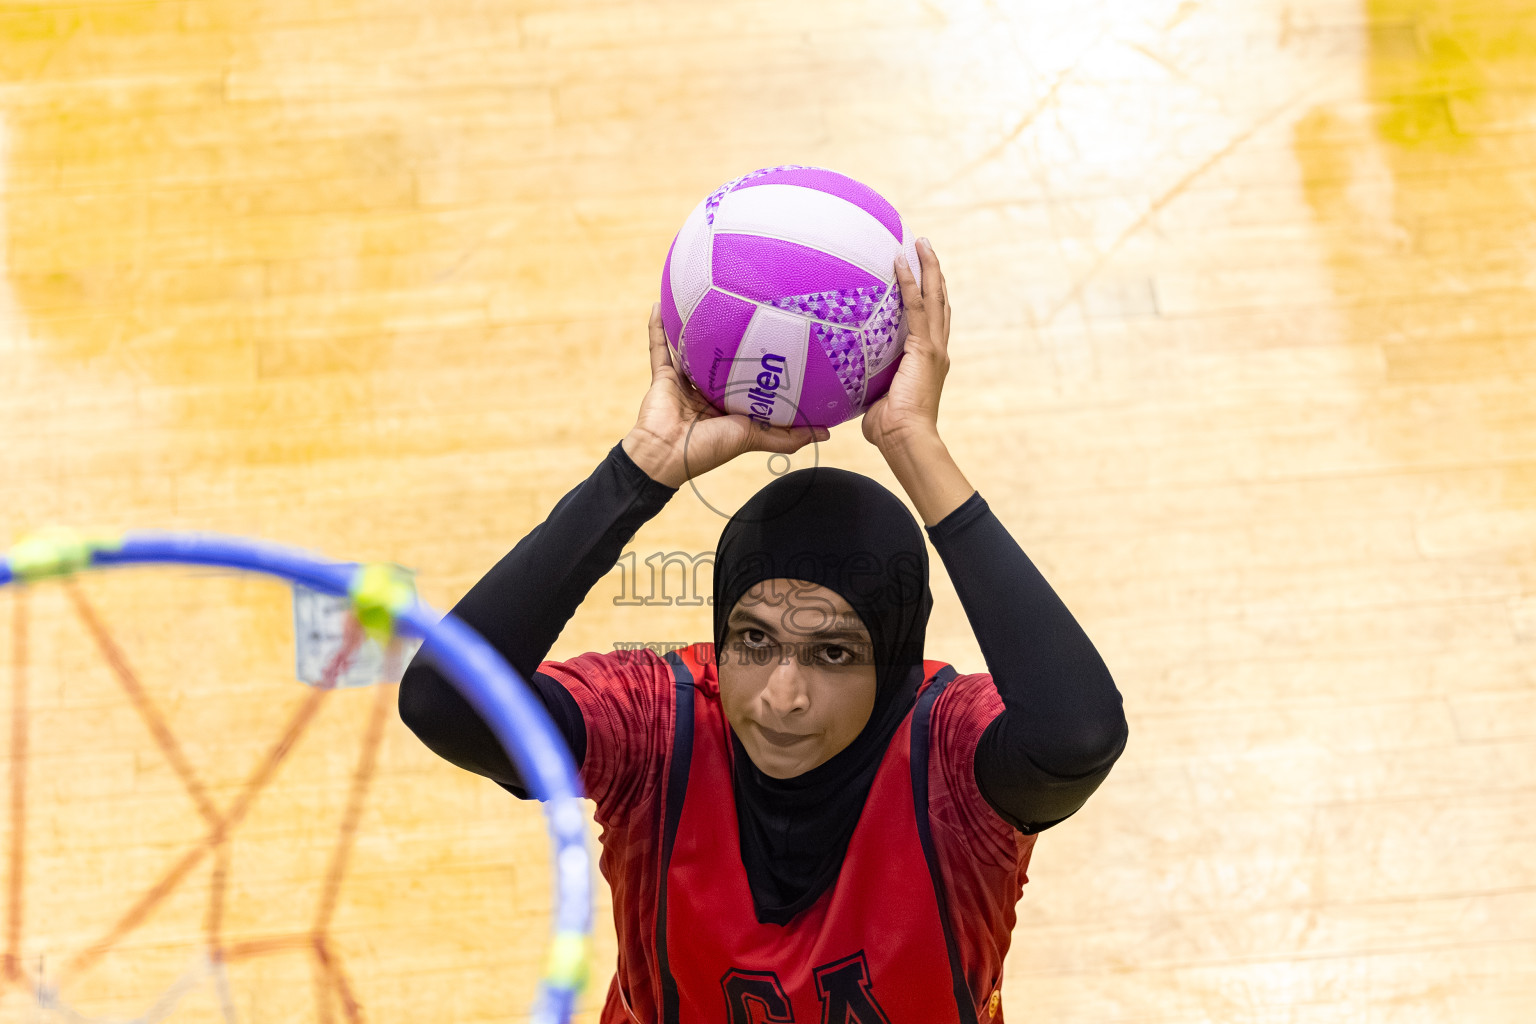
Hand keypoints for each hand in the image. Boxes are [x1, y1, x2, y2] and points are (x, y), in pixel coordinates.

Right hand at [623, 304, 825, 488]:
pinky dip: (657, 328)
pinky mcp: (662, 377)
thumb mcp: (754, 438)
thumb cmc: (709, 449)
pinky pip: (659, 347)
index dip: (762, 366)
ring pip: (690, 350)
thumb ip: (787, 437)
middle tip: (750, 311)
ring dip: (694, 328)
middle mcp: (707, 393)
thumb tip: (827, 432)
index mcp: (727, 407)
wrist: (666, 455)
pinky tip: (660, 305)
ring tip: (705, 299)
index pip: (748, 382)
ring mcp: (683, 383)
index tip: (781, 345)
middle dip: (732, 341)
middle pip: (721, 361)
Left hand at [861, 237, 950, 453]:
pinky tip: (901, 261)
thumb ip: (867, 382)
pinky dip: (910, 281)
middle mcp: (936, 350)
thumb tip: (844, 379)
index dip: (928, 295)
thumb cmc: (889, 429)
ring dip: (928, 267)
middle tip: (925, 247)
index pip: (931, 321)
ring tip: (920, 243)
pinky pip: (917, 307)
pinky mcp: (925, 348)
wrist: (906, 439)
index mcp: (928, 361)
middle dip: (934, 273)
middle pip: (940, 301)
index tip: (922, 274)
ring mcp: (934, 348)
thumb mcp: (877, 397)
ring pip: (935, 297)